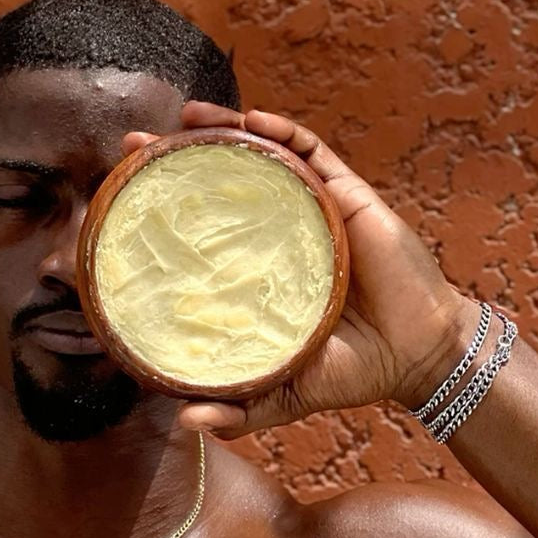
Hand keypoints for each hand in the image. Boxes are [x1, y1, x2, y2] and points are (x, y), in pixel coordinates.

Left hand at [122, 102, 475, 438]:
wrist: (419, 356)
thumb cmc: (352, 370)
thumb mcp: (285, 390)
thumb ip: (240, 406)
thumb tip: (184, 422)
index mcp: (255, 264)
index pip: (198, 225)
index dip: (160, 205)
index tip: (118, 192)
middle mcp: (277, 228)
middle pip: (219, 180)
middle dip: (176, 155)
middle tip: (134, 143)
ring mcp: (311, 206)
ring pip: (262, 154)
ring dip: (224, 127)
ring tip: (187, 115)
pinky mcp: (347, 194)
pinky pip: (312, 151)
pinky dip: (282, 131)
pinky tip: (254, 119)